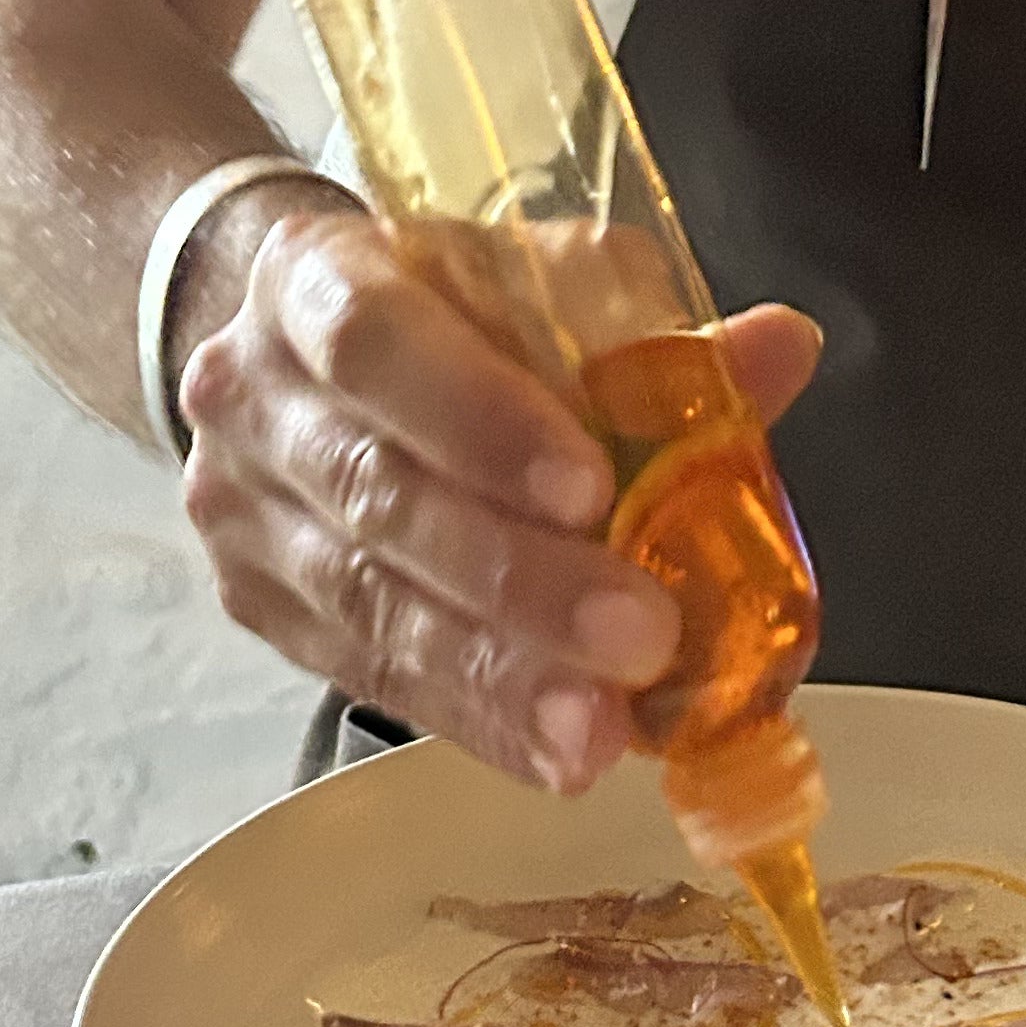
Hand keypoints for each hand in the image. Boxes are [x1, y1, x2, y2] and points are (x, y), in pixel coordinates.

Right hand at [177, 205, 822, 791]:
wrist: (297, 353)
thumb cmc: (442, 311)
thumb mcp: (533, 284)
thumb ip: (650, 326)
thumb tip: (781, 348)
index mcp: (317, 277)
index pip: (379, 342)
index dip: (480, 418)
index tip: (590, 487)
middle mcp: (258, 394)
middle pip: (379, 495)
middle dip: (518, 578)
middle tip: (641, 635)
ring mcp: (244, 511)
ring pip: (369, 604)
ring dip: (498, 676)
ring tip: (601, 727)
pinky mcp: (259, 606)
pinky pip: (372, 673)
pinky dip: (475, 717)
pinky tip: (556, 750)